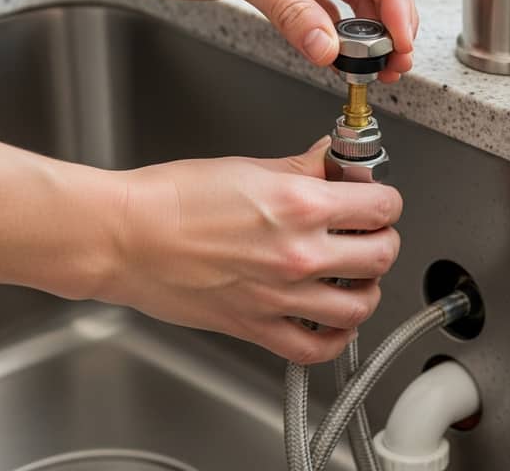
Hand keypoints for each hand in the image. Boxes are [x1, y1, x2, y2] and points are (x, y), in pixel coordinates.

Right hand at [101, 138, 402, 364]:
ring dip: (367, 287)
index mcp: (300, 206)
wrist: (124, 237)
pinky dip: (337, 336)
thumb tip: (332, 161)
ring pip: (361, 304)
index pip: (381, 206)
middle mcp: (299, 254)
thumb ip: (302, 168)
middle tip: (368, 233)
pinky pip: (318, 347)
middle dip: (382, 240)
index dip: (385, 200)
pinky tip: (335, 318)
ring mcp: (281, 296)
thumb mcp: (249, 167)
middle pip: (381, 255)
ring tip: (356, 275)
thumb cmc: (171, 199)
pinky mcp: (257, 327)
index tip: (376, 201)